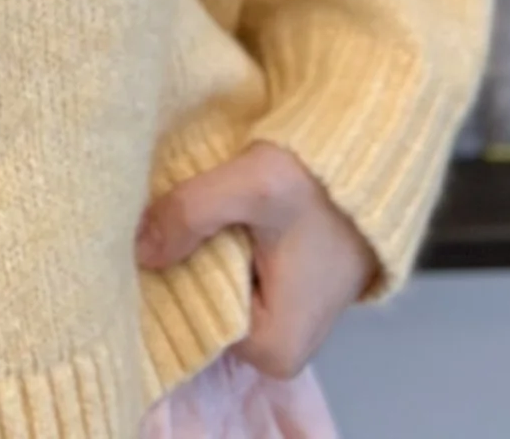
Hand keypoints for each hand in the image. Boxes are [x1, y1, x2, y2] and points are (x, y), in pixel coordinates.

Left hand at [133, 142, 376, 382]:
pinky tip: (212, 214)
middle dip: (182, 261)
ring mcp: (284, 322)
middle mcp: (279, 351)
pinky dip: (219, 245)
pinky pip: (233, 276)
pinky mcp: (285, 293)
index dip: (166, 272)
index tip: (149, 233)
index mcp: (272, 350)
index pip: (190, 319)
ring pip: (214, 287)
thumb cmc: (321, 181)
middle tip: (165, 215)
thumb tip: (139, 248)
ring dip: (199, 249)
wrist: (370, 159)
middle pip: (202, 306)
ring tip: (185, 210)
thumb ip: (192, 212)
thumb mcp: (254, 185)